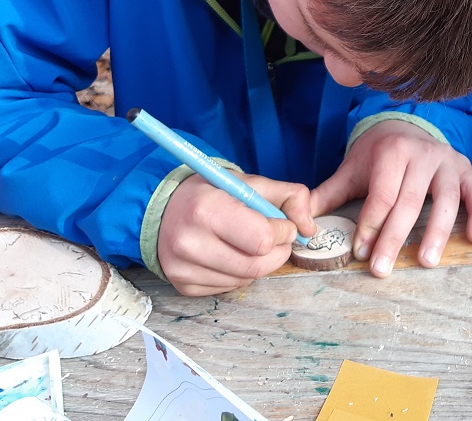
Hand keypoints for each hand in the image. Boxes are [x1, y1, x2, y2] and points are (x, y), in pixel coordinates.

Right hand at [158, 173, 315, 296]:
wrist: (162, 209)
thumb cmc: (210, 193)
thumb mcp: (248, 182)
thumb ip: (289, 196)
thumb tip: (309, 228)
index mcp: (207, 209)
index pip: (262, 239)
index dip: (283, 232)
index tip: (282, 223)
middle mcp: (190, 242)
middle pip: (257, 266)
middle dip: (277, 252)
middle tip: (276, 238)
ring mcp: (183, 269)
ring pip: (246, 280)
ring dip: (260, 263)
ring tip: (250, 243)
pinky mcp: (183, 286)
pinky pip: (229, 288)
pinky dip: (241, 274)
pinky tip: (231, 254)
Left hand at [310, 120, 471, 277]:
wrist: (404, 126)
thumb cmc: (377, 155)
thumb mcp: (352, 170)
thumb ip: (328, 194)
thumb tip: (300, 220)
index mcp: (392, 151)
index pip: (382, 194)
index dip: (371, 225)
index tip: (361, 253)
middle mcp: (422, 153)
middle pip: (410, 201)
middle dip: (395, 237)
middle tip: (383, 269)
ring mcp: (448, 160)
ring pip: (446, 199)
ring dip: (438, 232)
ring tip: (427, 262)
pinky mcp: (466, 169)